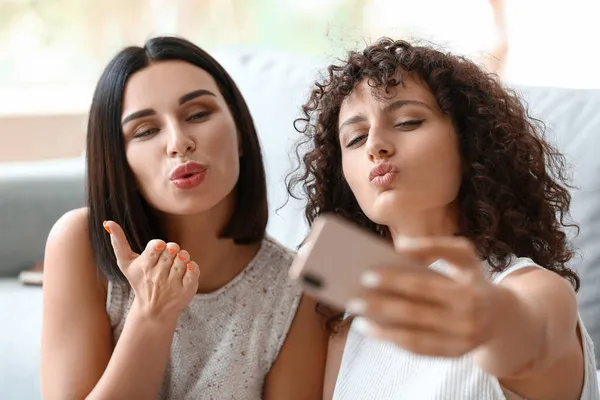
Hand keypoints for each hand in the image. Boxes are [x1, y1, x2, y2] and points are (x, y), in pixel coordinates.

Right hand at [103, 220, 199, 318]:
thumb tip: (108, 222)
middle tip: (167, 259)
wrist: (153, 310)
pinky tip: (185, 271)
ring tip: (176, 264)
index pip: (157, 245)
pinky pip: (194, 269)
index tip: (158, 249)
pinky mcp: (186, 290)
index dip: (159, 244)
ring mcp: (173, 284)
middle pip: (172, 249)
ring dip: (182, 257)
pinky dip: (192, 267)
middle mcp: (158, 276)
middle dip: (172, 250)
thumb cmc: (140, 281)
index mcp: (144, 267)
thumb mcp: (126, 264)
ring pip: (183, 258)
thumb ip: (118, 242)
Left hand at [348, 236, 499, 357]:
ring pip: (414, 337)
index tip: (366, 274)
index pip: (424, 286)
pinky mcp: (453, 355)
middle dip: (380, 306)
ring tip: (357, 317)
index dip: (394, 281)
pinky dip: (393, 341)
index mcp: (467, 292)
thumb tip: (399, 245)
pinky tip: (373, 330)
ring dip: (382, 329)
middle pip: (414, 313)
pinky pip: (418, 350)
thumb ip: (434, 246)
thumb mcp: (464, 255)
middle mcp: (466, 320)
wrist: (504, 316)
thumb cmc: (474, 278)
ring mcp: (461, 342)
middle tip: (353, 298)